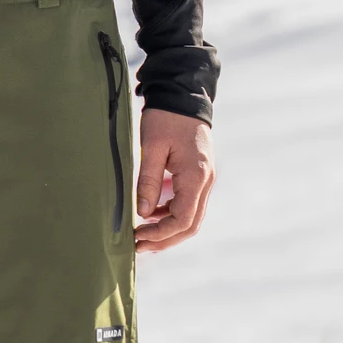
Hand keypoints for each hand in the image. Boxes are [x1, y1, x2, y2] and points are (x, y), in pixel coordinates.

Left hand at [134, 110, 214, 253]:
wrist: (183, 96)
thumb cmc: (166, 117)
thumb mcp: (153, 148)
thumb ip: (148, 182)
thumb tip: (143, 213)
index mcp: (196, 177)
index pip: (182, 220)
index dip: (160, 234)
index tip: (137, 236)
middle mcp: (205, 182)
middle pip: (190, 225)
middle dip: (165, 240)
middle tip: (139, 246)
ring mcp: (204, 180)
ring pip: (191, 218)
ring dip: (168, 231)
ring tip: (142, 235)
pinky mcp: (198, 176)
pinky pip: (188, 205)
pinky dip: (171, 216)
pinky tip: (151, 215)